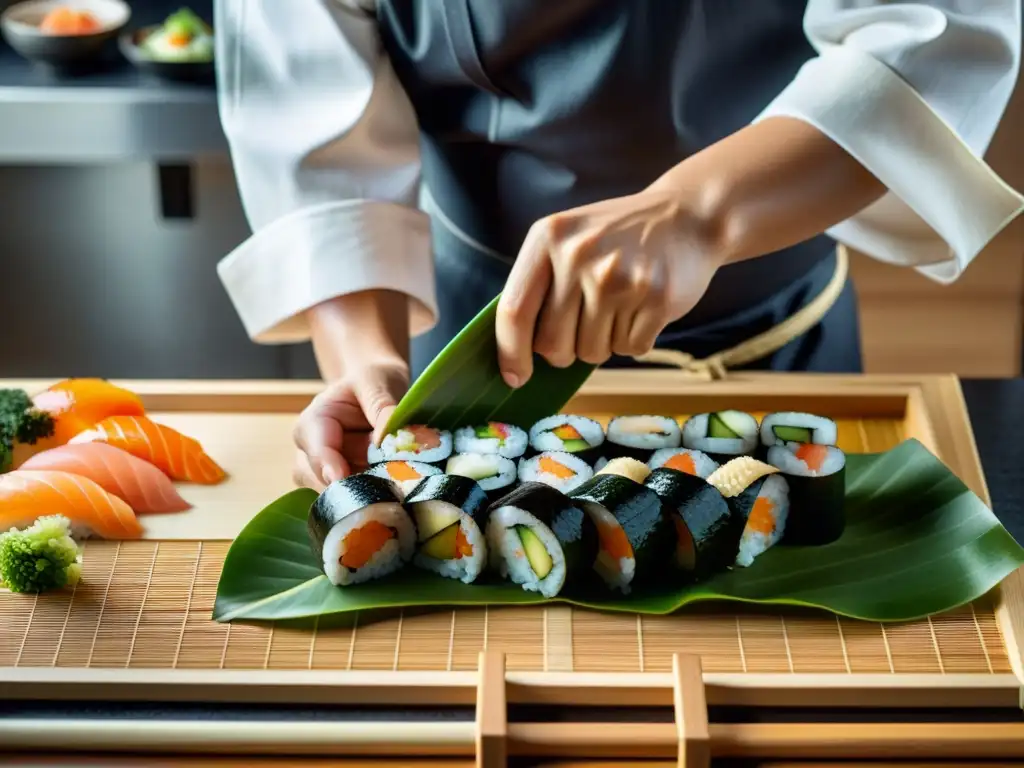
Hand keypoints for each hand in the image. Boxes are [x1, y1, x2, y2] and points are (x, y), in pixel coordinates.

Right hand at [292, 359, 408, 490]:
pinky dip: (380, 495)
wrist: (378, 388)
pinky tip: (400, 487)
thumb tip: (389, 436)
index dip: (329, 466)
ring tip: (402, 477)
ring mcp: (327, 475)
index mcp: (312, 424)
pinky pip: (361, 499)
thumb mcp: (375, 381)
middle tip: (395, 478)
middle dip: (360, 481)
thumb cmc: (371, 380)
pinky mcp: (347, 488)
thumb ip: (380, 406)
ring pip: (345, 494)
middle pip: (327, 481)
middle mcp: (312, 454)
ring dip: (373, 489)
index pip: (317, 450)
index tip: (340, 479)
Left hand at [495, 189, 724, 385]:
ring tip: (619, 306)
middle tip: (584, 327)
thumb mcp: (567, 240)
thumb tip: (514, 354)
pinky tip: (642, 308)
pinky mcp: (656, 298)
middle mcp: (579, 255)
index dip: (510, 352)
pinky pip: (629, 350)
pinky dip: (634, 339)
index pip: (514, 310)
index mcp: (547, 237)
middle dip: (565, 351)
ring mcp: (619, 277)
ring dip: (603, 343)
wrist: (686, 216)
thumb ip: (539, 285)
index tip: (513, 378)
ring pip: (591, 353)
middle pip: (552, 344)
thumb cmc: (616, 238)